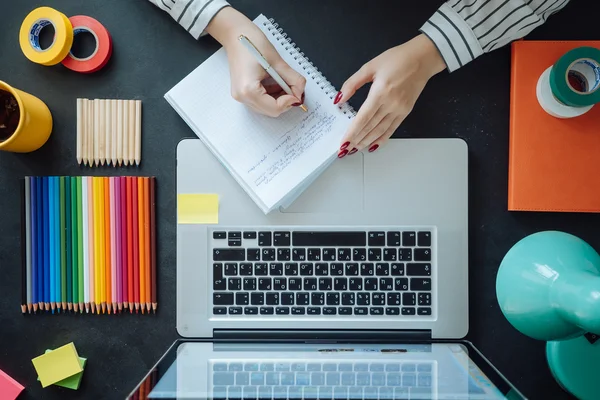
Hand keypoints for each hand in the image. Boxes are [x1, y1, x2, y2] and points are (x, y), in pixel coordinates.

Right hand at [206, 7, 305, 116]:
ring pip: (267, 108)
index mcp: (248, 90)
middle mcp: (242, 97)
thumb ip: (293, 79)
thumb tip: (300, 93)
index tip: (297, 91)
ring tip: (283, 82)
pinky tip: (274, 83)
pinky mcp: (242, 93)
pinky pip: (261, 101)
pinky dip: (272, 95)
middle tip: (293, 87)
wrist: (235, 34)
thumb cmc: (252, 43)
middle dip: (285, 101)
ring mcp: (240, 96)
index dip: (290, 101)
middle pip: (271, 111)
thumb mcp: (277, 62)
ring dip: (279, 98)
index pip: (275, 108)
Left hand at [335, 34, 445, 156]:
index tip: (344, 142)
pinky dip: (382, 139)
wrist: (423, 58)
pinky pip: (392, 129)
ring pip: (381, 130)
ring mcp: (399, 109)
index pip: (363, 118)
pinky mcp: (406, 111)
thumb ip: (352, 83)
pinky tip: (374, 145)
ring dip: (367, 141)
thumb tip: (339, 99)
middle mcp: (391, 103)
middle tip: (346, 149)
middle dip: (357, 140)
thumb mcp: (370, 66)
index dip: (352, 132)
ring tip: (356, 149)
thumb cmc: (397, 59)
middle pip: (370, 127)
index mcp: (380, 92)